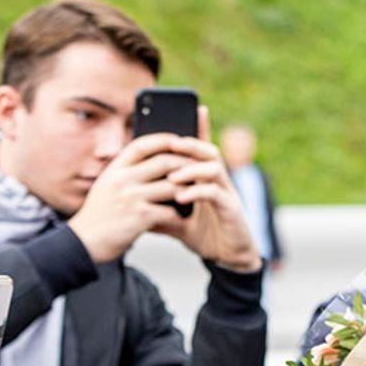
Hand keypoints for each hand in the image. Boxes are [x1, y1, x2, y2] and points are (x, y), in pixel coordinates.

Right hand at [68, 132, 197, 261]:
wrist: (84, 242)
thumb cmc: (101, 215)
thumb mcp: (107, 187)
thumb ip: (126, 174)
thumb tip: (154, 162)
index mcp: (115, 169)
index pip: (141, 145)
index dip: (163, 140)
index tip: (179, 140)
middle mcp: (122, 179)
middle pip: (164, 162)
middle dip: (186, 164)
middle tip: (200, 168)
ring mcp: (131, 197)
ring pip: (172, 186)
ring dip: (189, 190)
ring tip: (198, 193)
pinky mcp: (140, 217)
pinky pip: (170, 211)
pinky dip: (181, 215)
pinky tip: (185, 218)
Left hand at [151, 108, 261, 272]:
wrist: (227, 257)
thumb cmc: (205, 234)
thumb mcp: (177, 218)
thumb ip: (160, 206)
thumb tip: (133, 201)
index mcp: (207, 180)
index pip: (202, 149)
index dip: (201, 127)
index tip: (196, 108)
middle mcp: (221, 182)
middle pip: (210, 152)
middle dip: (191, 144)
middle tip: (171, 142)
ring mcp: (228, 195)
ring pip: (214, 170)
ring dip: (191, 169)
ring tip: (171, 174)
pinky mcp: (232, 210)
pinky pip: (216, 194)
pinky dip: (197, 192)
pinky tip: (180, 196)